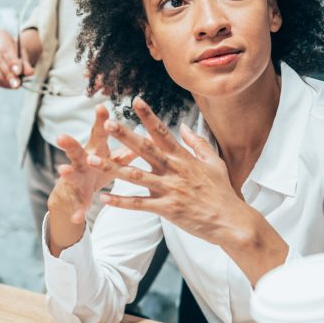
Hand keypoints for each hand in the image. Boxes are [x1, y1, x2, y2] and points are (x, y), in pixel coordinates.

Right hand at [0, 28, 32, 88]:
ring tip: (12, 84)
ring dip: (1, 78)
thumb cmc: (16, 55)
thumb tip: (29, 72)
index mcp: (0, 34)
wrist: (8, 55)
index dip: (11, 60)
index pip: (4, 47)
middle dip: (7, 72)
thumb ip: (26, 64)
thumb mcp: (23, 57)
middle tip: (16, 82)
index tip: (18, 72)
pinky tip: (5, 84)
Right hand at [47, 105, 135, 253]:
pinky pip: (77, 205)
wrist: (74, 195)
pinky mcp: (75, 198)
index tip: (101, 107)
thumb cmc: (98, 170)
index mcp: (95, 151)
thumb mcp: (113, 159)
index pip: (98, 134)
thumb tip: (149, 135)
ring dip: (66, 173)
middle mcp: (82, 163)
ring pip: (71, 175)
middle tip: (61, 137)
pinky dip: (77, 211)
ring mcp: (76, 180)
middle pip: (76, 152)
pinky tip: (77, 218)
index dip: (100, 122)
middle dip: (70, 145)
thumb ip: (128, 149)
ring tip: (62, 170)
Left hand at [89, 97, 256, 245]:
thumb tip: (183, 126)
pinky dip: (120, 202)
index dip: (148, 115)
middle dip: (124, 135)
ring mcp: (170, 189)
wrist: (232, 221)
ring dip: (112, 167)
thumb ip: (198, 143)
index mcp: (184, 158)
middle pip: (145, 149)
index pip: (163, 131)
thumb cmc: (223, 192)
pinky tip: (103, 198)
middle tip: (107, 123)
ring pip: (135, 176)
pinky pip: (139, 205)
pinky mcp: (167, 209)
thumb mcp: (215, 163)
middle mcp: (174, 170)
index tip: (135, 100)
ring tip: (91, 160)